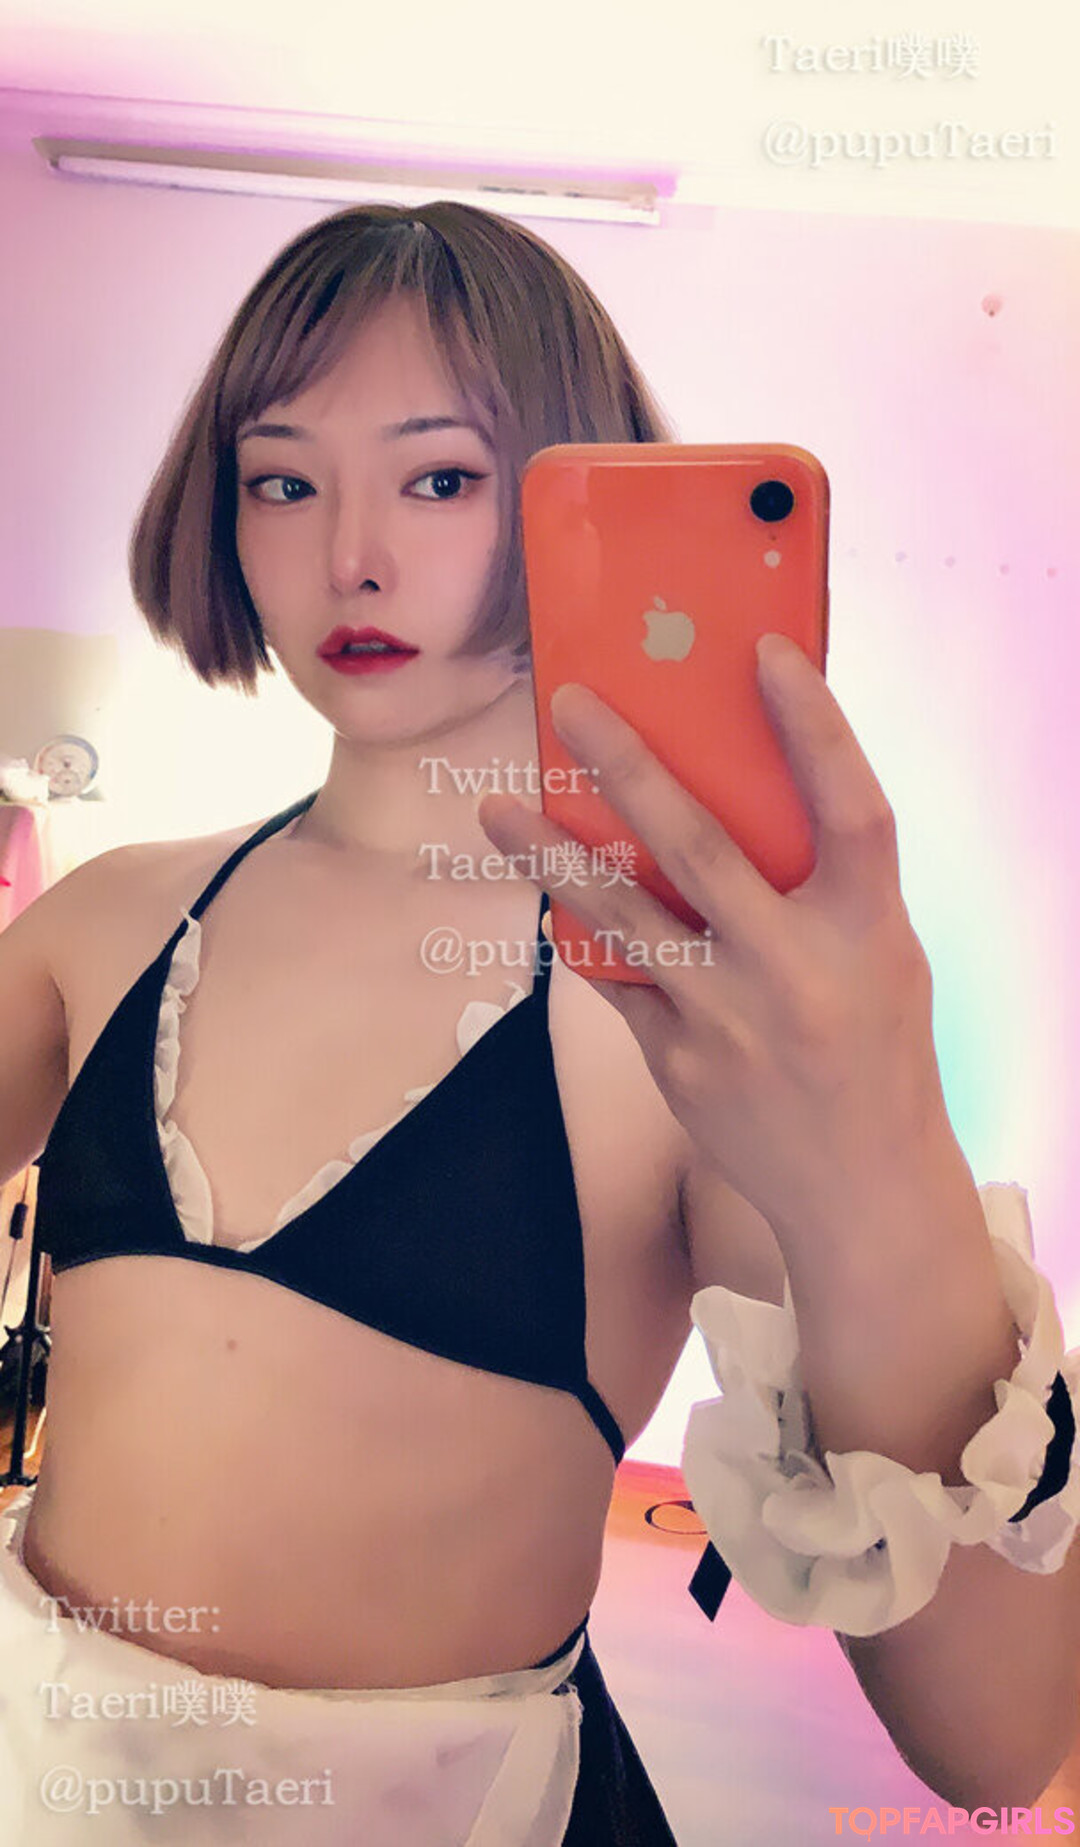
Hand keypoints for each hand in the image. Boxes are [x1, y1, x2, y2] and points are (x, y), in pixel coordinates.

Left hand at [477, 633, 950, 1263]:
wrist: (860, 1184)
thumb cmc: (874, 1044)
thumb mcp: (882, 952)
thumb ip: (822, 881)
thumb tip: (741, 781)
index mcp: (873, 929)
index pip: (851, 807)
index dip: (815, 726)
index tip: (764, 653)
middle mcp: (800, 969)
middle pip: (703, 848)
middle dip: (629, 769)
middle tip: (570, 707)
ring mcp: (731, 1020)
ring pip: (626, 917)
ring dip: (555, 856)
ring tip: (498, 810)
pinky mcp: (679, 1062)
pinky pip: (615, 977)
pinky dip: (581, 930)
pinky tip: (543, 885)